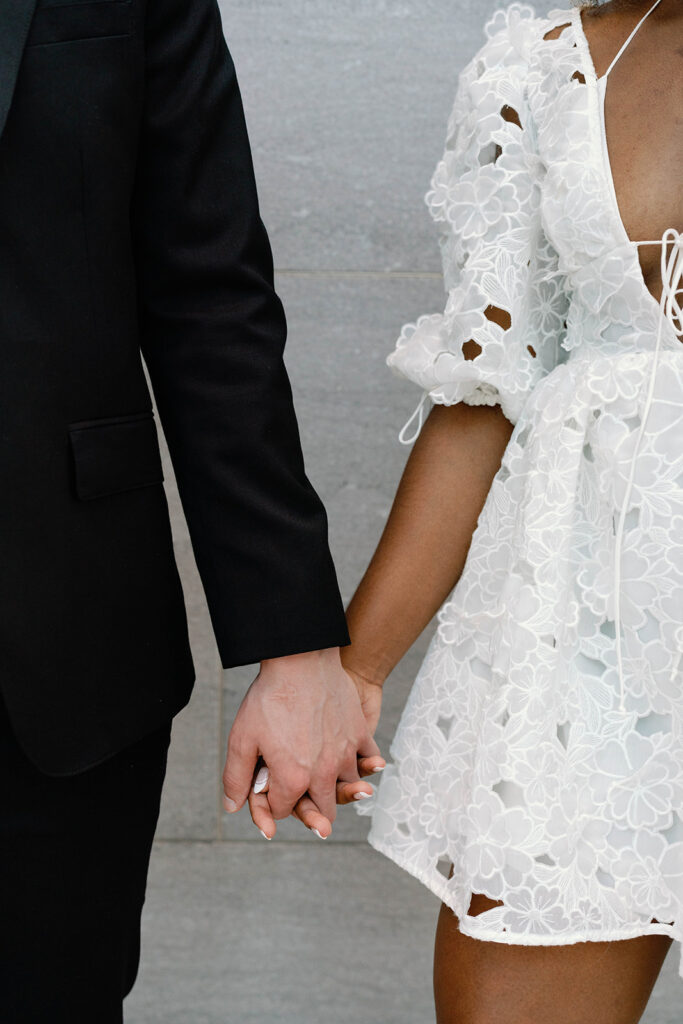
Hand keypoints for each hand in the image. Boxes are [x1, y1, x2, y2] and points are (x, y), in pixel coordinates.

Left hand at [222, 647, 381, 838]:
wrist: (300, 660)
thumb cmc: (269, 698)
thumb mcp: (241, 739)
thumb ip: (236, 779)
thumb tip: (232, 807)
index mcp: (293, 780)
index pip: (283, 810)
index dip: (271, 800)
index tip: (267, 782)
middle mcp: (324, 773)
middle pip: (322, 811)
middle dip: (307, 806)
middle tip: (298, 789)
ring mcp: (346, 754)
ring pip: (348, 790)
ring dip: (336, 789)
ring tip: (323, 776)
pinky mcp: (360, 734)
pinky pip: (370, 762)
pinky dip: (364, 766)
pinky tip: (352, 760)